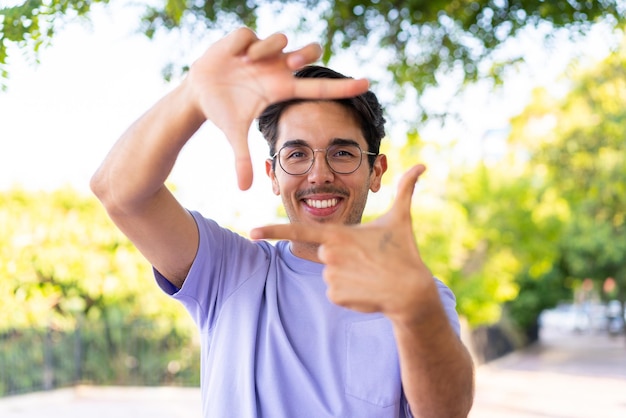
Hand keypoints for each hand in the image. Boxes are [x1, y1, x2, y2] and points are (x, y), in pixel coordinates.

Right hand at [186, 27, 369, 189]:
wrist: (199, 92)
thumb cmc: (223, 112)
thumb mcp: (234, 134)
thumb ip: (242, 160)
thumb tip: (243, 190)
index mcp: (281, 89)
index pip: (319, 88)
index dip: (342, 87)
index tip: (367, 84)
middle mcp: (278, 68)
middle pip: (309, 51)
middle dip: (304, 55)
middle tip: (291, 64)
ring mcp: (263, 52)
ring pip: (280, 38)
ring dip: (266, 48)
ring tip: (246, 62)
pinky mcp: (245, 39)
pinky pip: (249, 34)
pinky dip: (241, 45)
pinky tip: (233, 56)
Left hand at [250, 164, 439, 324]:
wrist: (412, 293)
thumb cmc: (404, 252)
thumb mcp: (401, 219)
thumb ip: (406, 189)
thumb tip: (424, 165)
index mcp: (339, 233)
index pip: (299, 230)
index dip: (274, 230)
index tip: (252, 232)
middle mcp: (330, 254)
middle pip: (325, 254)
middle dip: (343, 257)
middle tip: (368, 260)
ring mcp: (331, 276)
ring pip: (330, 273)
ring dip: (347, 275)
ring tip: (369, 274)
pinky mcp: (335, 296)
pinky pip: (334, 292)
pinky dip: (349, 292)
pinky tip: (366, 289)